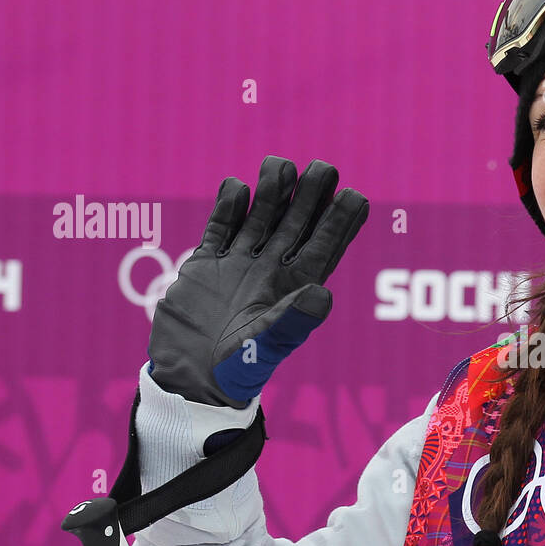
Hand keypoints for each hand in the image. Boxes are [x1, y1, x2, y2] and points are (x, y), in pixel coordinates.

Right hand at [148, 156, 368, 406]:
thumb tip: (323, 294)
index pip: (325, 246)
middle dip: (311, 196)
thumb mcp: (266, 346)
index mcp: (294, 288)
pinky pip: (221, 226)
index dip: (340, 221)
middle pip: (297, 223)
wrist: (189, 379)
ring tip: (279, 166)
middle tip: (323, 169)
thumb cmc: (236, 370)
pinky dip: (228, 206)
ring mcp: (239, 264)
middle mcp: (271, 271)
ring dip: (272, 191)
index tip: (354, 196)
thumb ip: (293, 321)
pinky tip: (236, 188)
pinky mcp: (206, 264)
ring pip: (261, 216)